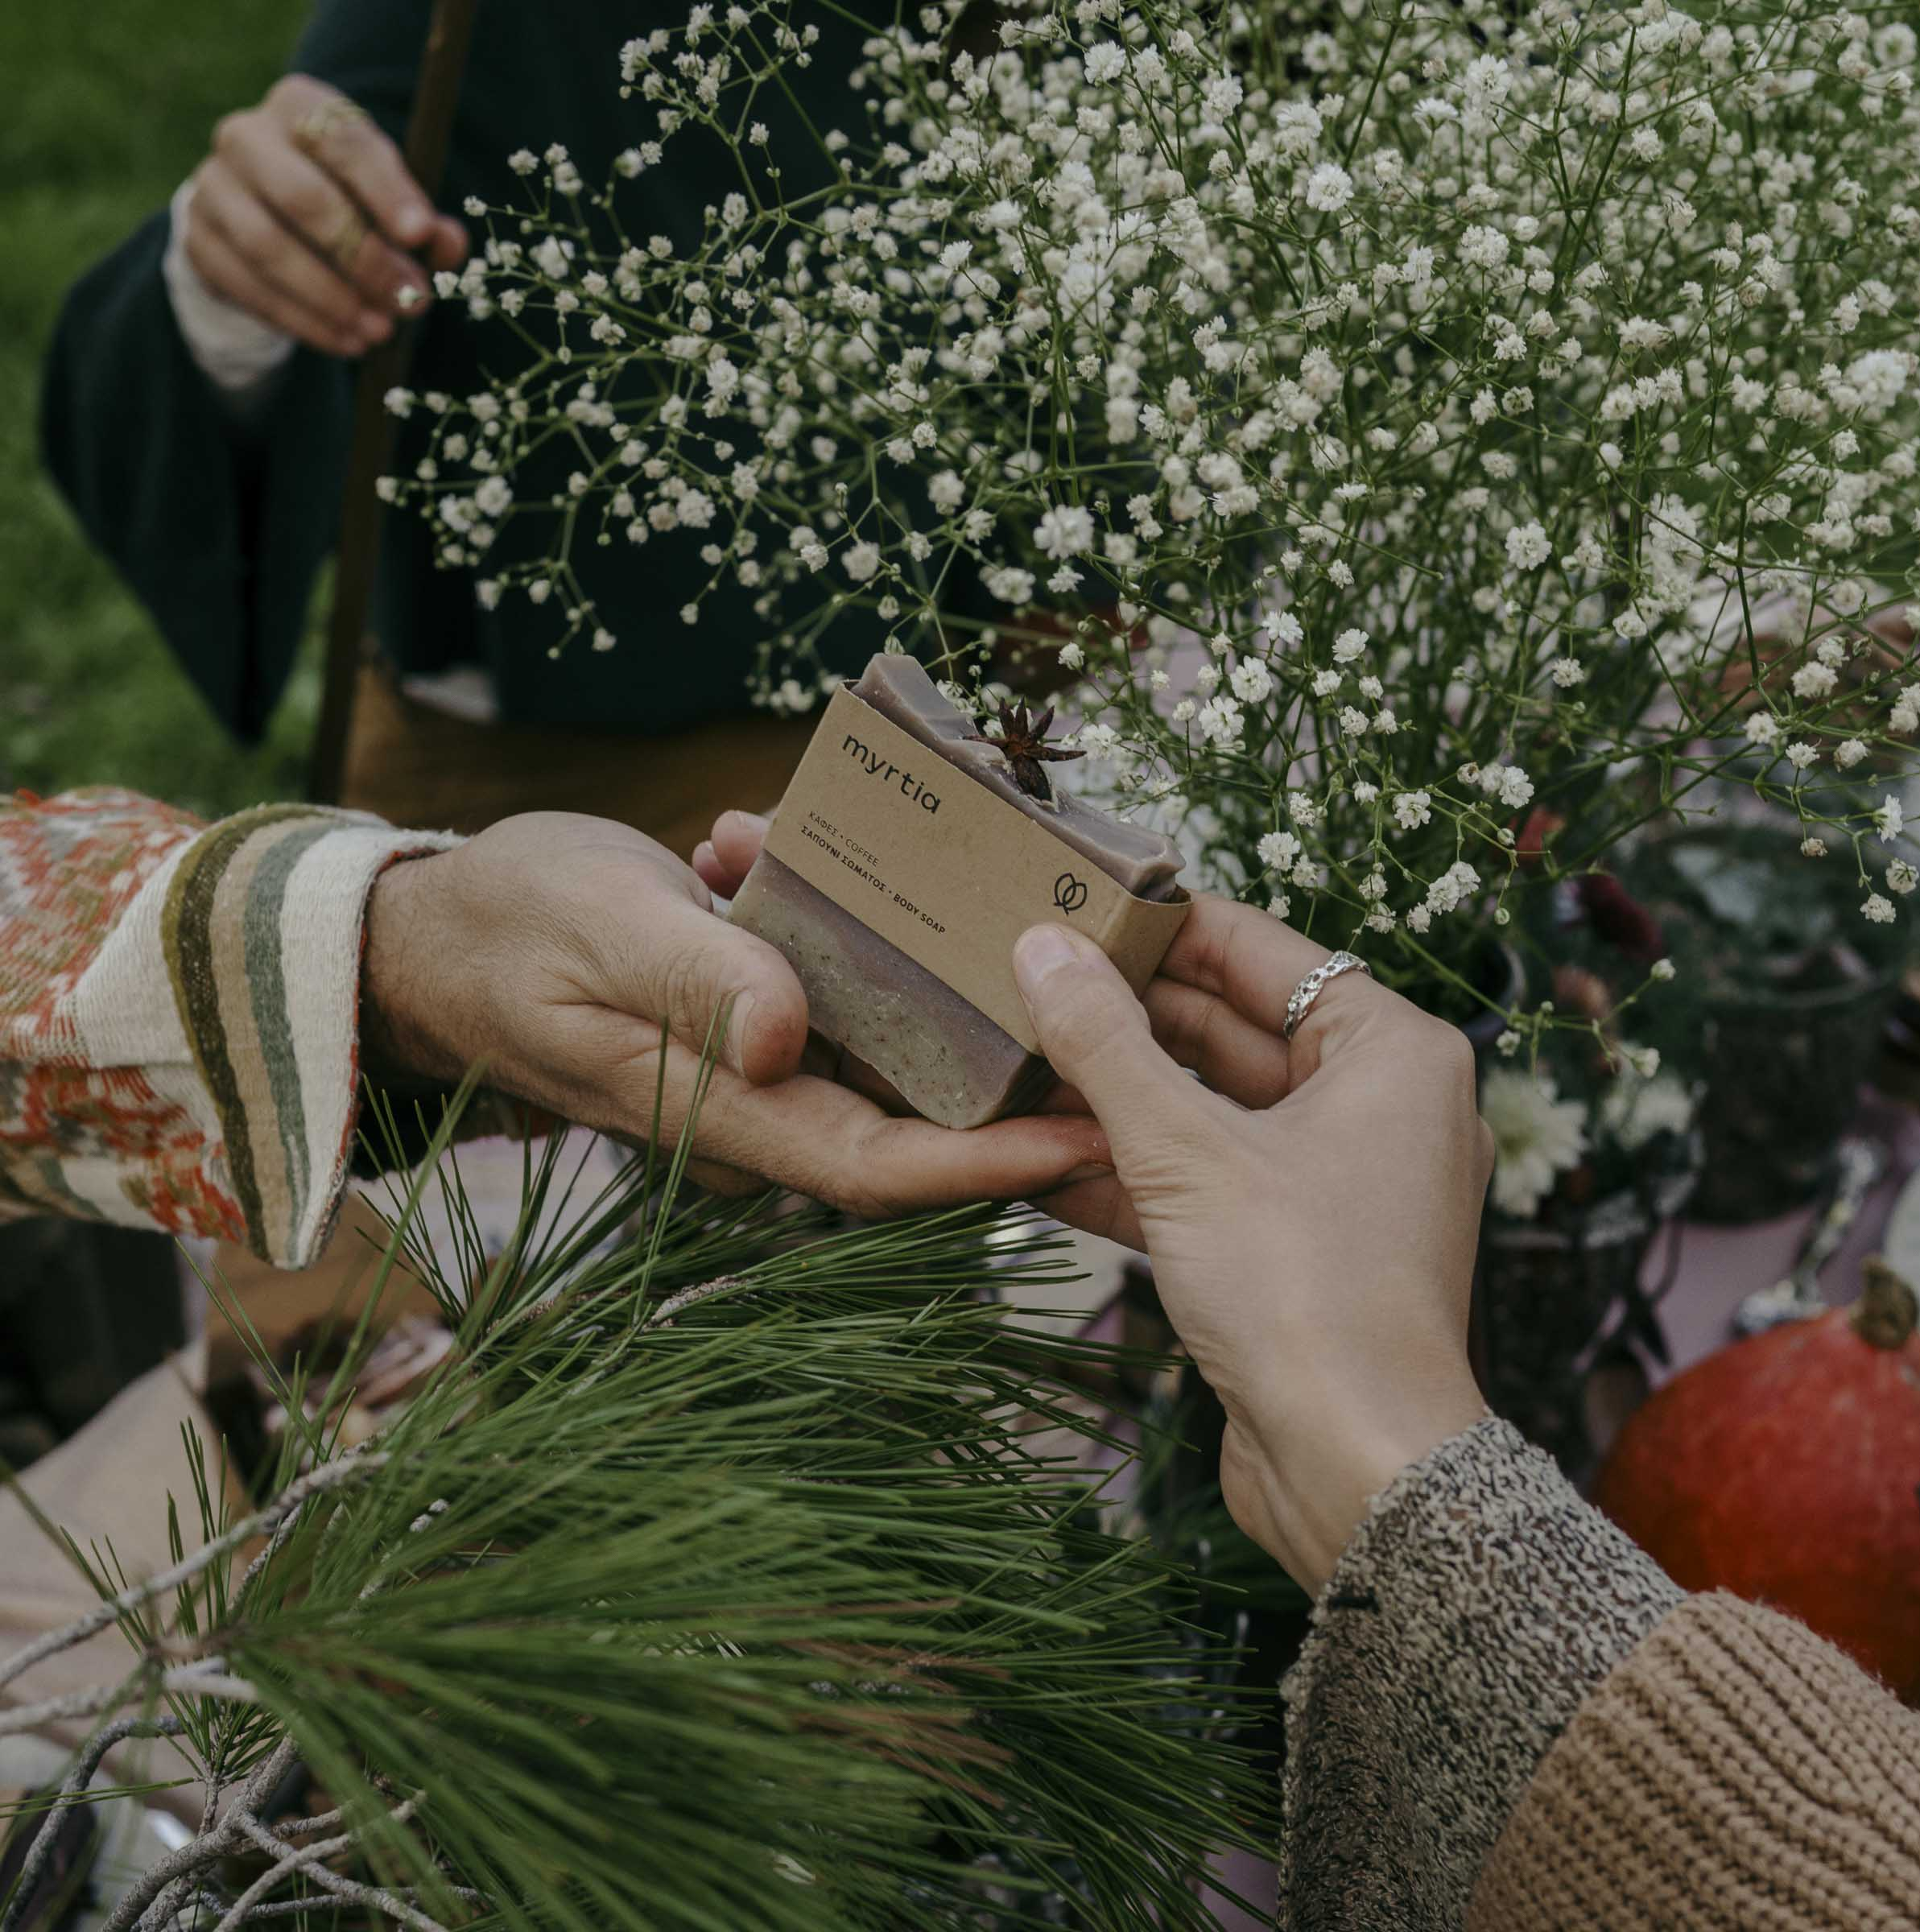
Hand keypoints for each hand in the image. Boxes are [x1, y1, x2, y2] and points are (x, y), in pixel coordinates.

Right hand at [183, 75, 467, 357]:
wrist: (265, 216)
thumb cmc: (346, 202)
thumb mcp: (390, 202)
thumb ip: (424, 223)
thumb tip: (448, 243)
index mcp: (300, 107)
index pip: (342, 140)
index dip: (385, 189)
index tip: (422, 235)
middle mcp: (247, 136)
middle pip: (303, 197)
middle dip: (364, 258)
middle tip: (410, 301)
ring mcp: (213, 187)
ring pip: (269, 247)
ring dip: (333, 299)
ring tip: (381, 331)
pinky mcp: (199, 240)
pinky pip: (250, 288)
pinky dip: (305, 322)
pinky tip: (348, 341)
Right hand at [361, 814, 1111, 1216]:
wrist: (443, 932)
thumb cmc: (509, 926)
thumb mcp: (599, 932)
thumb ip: (696, 980)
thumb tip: (787, 1037)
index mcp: (722, 1105)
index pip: (878, 1167)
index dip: (988, 1165)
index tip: (1092, 1133)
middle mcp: (757, 1100)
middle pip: (913, 1129)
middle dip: (1018, 1099)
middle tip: (1129, 1042)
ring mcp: (761, 1062)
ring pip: (895, 1065)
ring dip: (977, 1020)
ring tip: (1073, 954)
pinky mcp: (758, 1015)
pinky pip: (853, 1002)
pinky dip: (900, 956)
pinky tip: (931, 887)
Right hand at [1010, 905, 1491, 1595]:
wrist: (1357, 1471)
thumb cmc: (1305, 1295)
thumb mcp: (1183, 1151)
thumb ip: (1105, 1044)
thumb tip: (1041, 948)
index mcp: (1391, 1051)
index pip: (1265, 951)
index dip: (1166, 926)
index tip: (1078, 906)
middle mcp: (1379, 1107)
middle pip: (1232, 1030)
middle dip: (1128, 1016)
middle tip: (1027, 982)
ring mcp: (1338, 1183)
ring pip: (1212, 1113)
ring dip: (1119, 1098)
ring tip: (1016, 1061)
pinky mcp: (1297, 1250)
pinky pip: (1208, 1183)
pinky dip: (1135, 1172)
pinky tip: (1040, 1159)